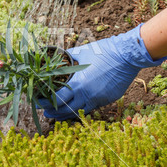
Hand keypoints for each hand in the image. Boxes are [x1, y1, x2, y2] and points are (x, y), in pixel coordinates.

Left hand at [38, 24, 166, 119]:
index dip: (46, 102)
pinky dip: (80, 109)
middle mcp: (88, 95)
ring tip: (57, 115)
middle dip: (54, 112)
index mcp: (79, 84)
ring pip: (79, 112)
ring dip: (66, 114)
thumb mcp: (82, 53)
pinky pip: (91, 108)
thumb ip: (68, 58)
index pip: (58, 99)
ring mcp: (99, 99)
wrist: (127, 55)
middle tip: (45, 111)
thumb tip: (58, 58)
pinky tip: (74, 108)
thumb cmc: (104, 51)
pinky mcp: (108, 100)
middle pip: (66, 110)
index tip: (39, 100)